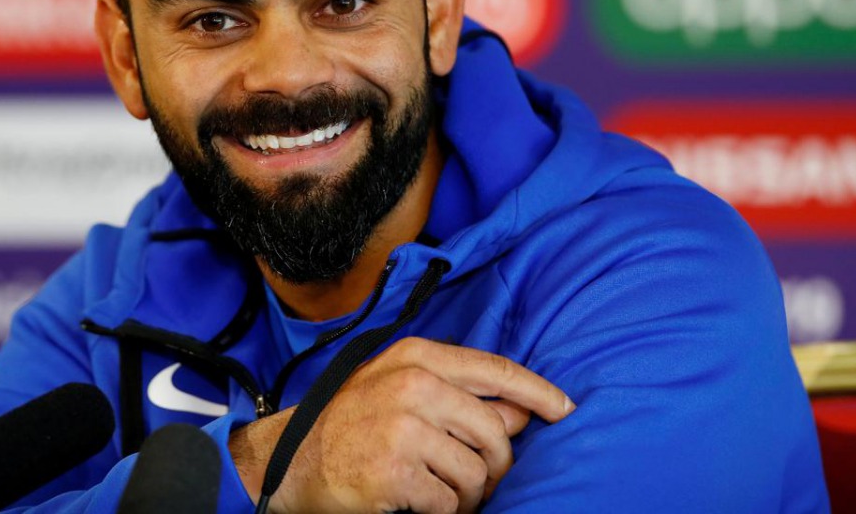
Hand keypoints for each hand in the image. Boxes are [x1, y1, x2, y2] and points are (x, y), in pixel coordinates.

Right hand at [230, 337, 573, 512]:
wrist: (291, 459)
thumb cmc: (350, 421)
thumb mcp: (401, 388)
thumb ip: (459, 393)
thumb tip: (522, 413)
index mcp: (417, 357)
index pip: (496, 370)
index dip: (538, 392)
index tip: (564, 409)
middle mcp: (413, 385)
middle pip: (495, 431)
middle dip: (496, 464)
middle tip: (480, 479)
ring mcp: (404, 428)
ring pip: (477, 471)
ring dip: (470, 494)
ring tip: (446, 494)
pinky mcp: (396, 472)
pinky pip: (450, 502)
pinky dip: (444, 511)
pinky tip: (423, 503)